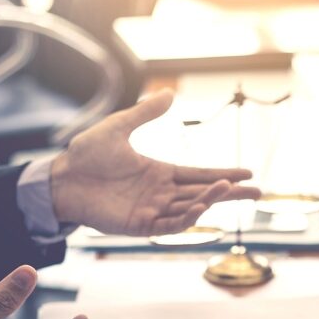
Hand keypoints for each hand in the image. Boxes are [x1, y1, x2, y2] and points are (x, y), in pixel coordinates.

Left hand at [49, 90, 260, 235]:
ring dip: (210, 200)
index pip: (199, 175)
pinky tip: (201, 206)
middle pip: (203, 194)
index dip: (224, 174)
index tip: (247, 173)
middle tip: (258, 192)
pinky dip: (186, 218)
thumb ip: (144, 113)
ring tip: (228, 188)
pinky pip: (169, 225)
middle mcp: (160, 193)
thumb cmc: (86, 156)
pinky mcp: (138, 225)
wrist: (61, 179)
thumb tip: (170, 94)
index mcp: (159, 172)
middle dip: (230, 193)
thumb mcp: (119, 127)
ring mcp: (151, 210)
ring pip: (189, 209)